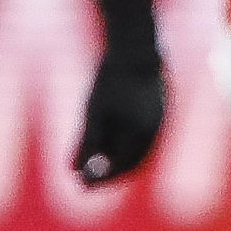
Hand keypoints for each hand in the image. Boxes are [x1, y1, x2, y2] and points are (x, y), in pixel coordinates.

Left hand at [72, 40, 165, 186]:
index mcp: (143, 134)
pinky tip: (101, 144)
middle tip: (82, 181)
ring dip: (111, 161)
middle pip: (129, 164)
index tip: (80, 185)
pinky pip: (138, 138)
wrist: (136, 46)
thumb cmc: (113, 78)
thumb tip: (72, 171)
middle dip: (105, 174)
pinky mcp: (156, 112)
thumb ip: (86, 143)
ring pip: (133, 152)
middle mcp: (156, 132)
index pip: (122, 168)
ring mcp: (158, 122)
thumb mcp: (94, 112)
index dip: (100, 179)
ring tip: (87, 163)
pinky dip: (119, 146)